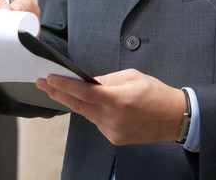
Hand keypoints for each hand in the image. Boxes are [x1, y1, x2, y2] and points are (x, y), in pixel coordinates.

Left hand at [36, 68, 185, 144]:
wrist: (173, 118)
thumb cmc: (155, 93)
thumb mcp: (132, 76)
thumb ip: (108, 80)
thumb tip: (89, 82)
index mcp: (118, 99)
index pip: (84, 92)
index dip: (64, 85)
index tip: (50, 78)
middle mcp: (113, 118)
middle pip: (78, 105)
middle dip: (58, 93)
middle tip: (43, 83)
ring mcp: (112, 131)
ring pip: (86, 113)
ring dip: (74, 101)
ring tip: (60, 89)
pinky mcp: (114, 138)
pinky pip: (97, 121)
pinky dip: (92, 111)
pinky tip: (93, 103)